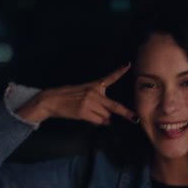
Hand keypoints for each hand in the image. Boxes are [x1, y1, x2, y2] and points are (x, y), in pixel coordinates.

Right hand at [16, 63, 136, 124]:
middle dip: (126, 113)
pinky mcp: (83, 112)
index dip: (120, 71)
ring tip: (94, 115)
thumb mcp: (84, 92)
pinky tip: (91, 119)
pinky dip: (98, 123)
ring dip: (104, 119)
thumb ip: (98, 101)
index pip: (110, 78)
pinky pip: (98, 121)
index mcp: (94, 85)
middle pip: (114, 106)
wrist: (52, 99)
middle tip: (135, 119)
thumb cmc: (68, 96)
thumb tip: (109, 117)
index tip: (128, 65)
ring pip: (106, 116)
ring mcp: (89, 103)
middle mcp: (94, 93)